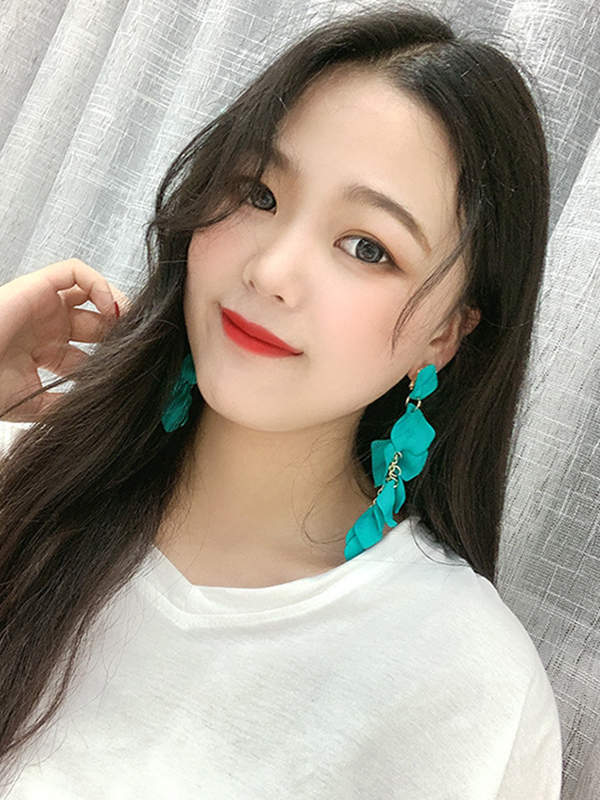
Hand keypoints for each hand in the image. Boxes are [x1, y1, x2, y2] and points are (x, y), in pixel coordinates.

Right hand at [0, 258, 128, 421]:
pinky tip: (108, 308)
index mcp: (47, 353)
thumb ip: (65, 403)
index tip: (133, 366)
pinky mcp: (36, 286)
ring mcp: (42, 306)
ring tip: (128, 323)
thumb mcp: (35, 404)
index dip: (115, 356)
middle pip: (98, 321)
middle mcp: (47, 327)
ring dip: (115, 302)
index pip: (92, 350)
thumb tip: (98, 407)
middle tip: (138, 342)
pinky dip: (98, 283)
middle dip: (120, 330)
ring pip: (90, 290)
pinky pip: (74, 271)